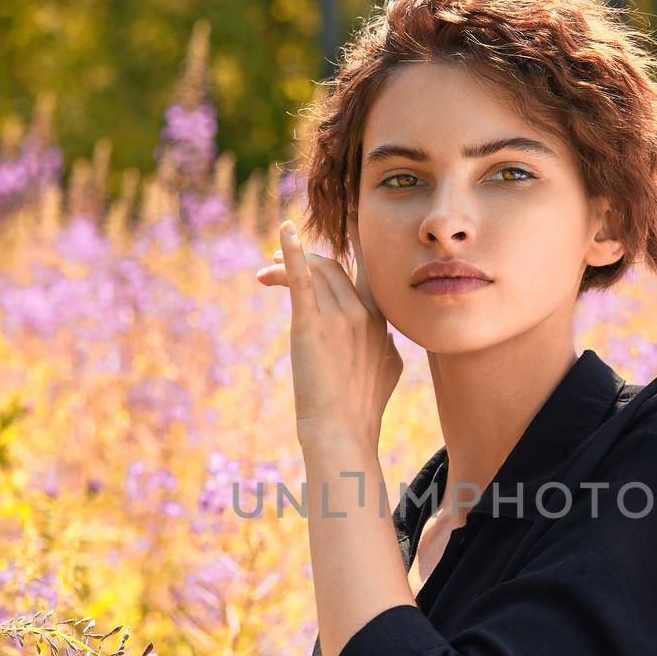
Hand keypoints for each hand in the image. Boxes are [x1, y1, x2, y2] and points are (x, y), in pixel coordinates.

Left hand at [256, 220, 402, 450]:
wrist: (341, 429)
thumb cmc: (362, 408)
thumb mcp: (388, 371)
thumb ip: (387, 348)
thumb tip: (386, 341)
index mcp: (381, 321)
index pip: (369, 271)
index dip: (357, 245)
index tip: (348, 226)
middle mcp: (362, 312)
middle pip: (334, 267)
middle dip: (308, 258)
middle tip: (281, 262)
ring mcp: (338, 317)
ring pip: (315, 271)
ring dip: (288, 263)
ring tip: (268, 271)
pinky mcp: (311, 325)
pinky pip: (301, 279)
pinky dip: (293, 252)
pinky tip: (283, 232)